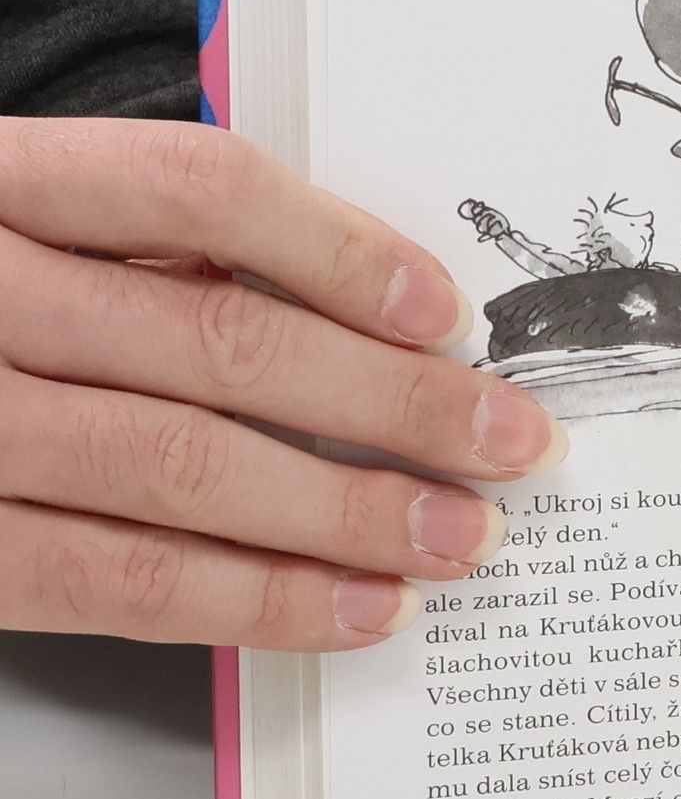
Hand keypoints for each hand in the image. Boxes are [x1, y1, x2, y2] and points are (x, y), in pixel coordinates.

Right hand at [0, 120, 568, 649]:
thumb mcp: (22, 220)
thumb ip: (152, 245)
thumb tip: (376, 316)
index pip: (191, 190)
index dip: (338, 251)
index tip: (451, 314)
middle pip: (216, 342)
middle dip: (390, 403)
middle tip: (514, 444)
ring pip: (177, 470)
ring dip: (346, 515)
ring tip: (463, 541)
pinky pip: (112, 582)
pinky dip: (251, 602)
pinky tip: (354, 609)